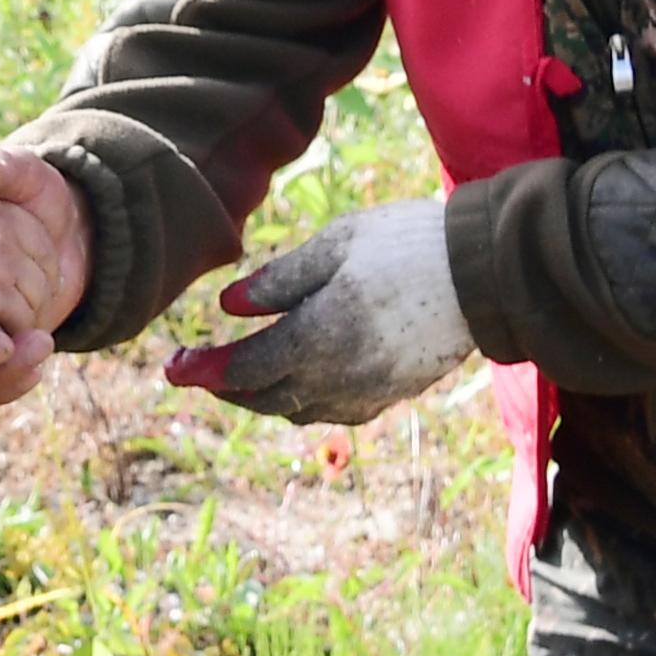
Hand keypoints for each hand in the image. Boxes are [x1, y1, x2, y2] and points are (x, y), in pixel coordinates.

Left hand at [163, 197, 472, 427]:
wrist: (483, 273)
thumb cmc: (406, 244)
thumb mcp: (336, 245)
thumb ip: (279, 280)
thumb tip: (228, 307)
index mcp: (319, 337)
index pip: (244, 369)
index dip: (204, 372)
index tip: (172, 368)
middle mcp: (338, 377)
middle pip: (264, 398)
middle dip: (225, 388)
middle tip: (195, 372)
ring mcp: (367, 392)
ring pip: (296, 410)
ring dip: (261, 397)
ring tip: (239, 374)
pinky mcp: (391, 394)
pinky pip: (331, 412)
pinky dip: (301, 401)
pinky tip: (295, 380)